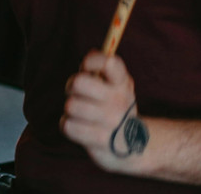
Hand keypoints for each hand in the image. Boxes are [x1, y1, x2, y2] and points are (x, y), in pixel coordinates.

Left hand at [62, 50, 150, 173]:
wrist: (132, 146)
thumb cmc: (114, 108)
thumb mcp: (114, 86)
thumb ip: (102, 68)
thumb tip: (91, 54)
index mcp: (122, 83)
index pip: (109, 63)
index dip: (91, 61)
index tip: (86, 68)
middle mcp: (119, 101)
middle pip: (79, 83)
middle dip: (71, 86)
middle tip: (77, 93)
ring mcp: (111, 122)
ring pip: (71, 105)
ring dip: (70, 110)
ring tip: (81, 114)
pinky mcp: (100, 140)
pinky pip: (68, 126)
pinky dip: (68, 126)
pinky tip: (79, 127)